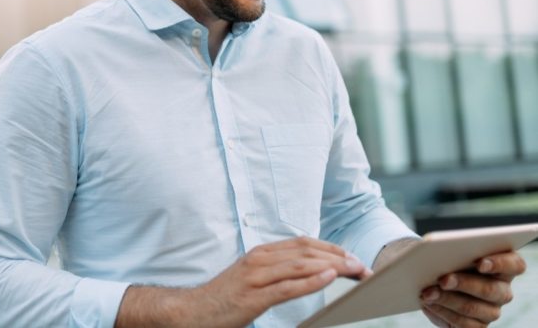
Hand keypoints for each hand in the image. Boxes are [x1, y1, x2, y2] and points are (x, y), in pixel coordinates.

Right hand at [117, 237, 370, 327]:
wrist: (192, 310)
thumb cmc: (224, 298)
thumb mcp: (253, 277)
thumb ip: (278, 271)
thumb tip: (310, 270)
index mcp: (261, 253)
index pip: (304, 243)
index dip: (332, 248)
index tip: (353, 257)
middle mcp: (259, 259)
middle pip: (307, 251)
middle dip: (338, 257)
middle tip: (362, 266)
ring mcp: (255, 276)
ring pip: (301, 265)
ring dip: (332, 267)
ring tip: (353, 270)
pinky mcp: (253, 296)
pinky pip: (287, 286)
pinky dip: (310, 281)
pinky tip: (328, 278)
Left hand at [420, 251, 526, 327]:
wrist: (435, 283)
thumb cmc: (449, 261)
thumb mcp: (454, 253)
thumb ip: (456, 250)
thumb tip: (438, 251)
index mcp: (504, 267)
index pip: (514, 265)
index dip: (500, 264)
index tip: (481, 263)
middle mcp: (502, 290)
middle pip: (490, 289)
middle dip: (463, 283)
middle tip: (443, 280)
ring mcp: (491, 310)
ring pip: (472, 308)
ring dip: (447, 300)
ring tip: (427, 293)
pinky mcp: (477, 326)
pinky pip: (463, 323)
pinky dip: (442, 312)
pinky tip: (429, 304)